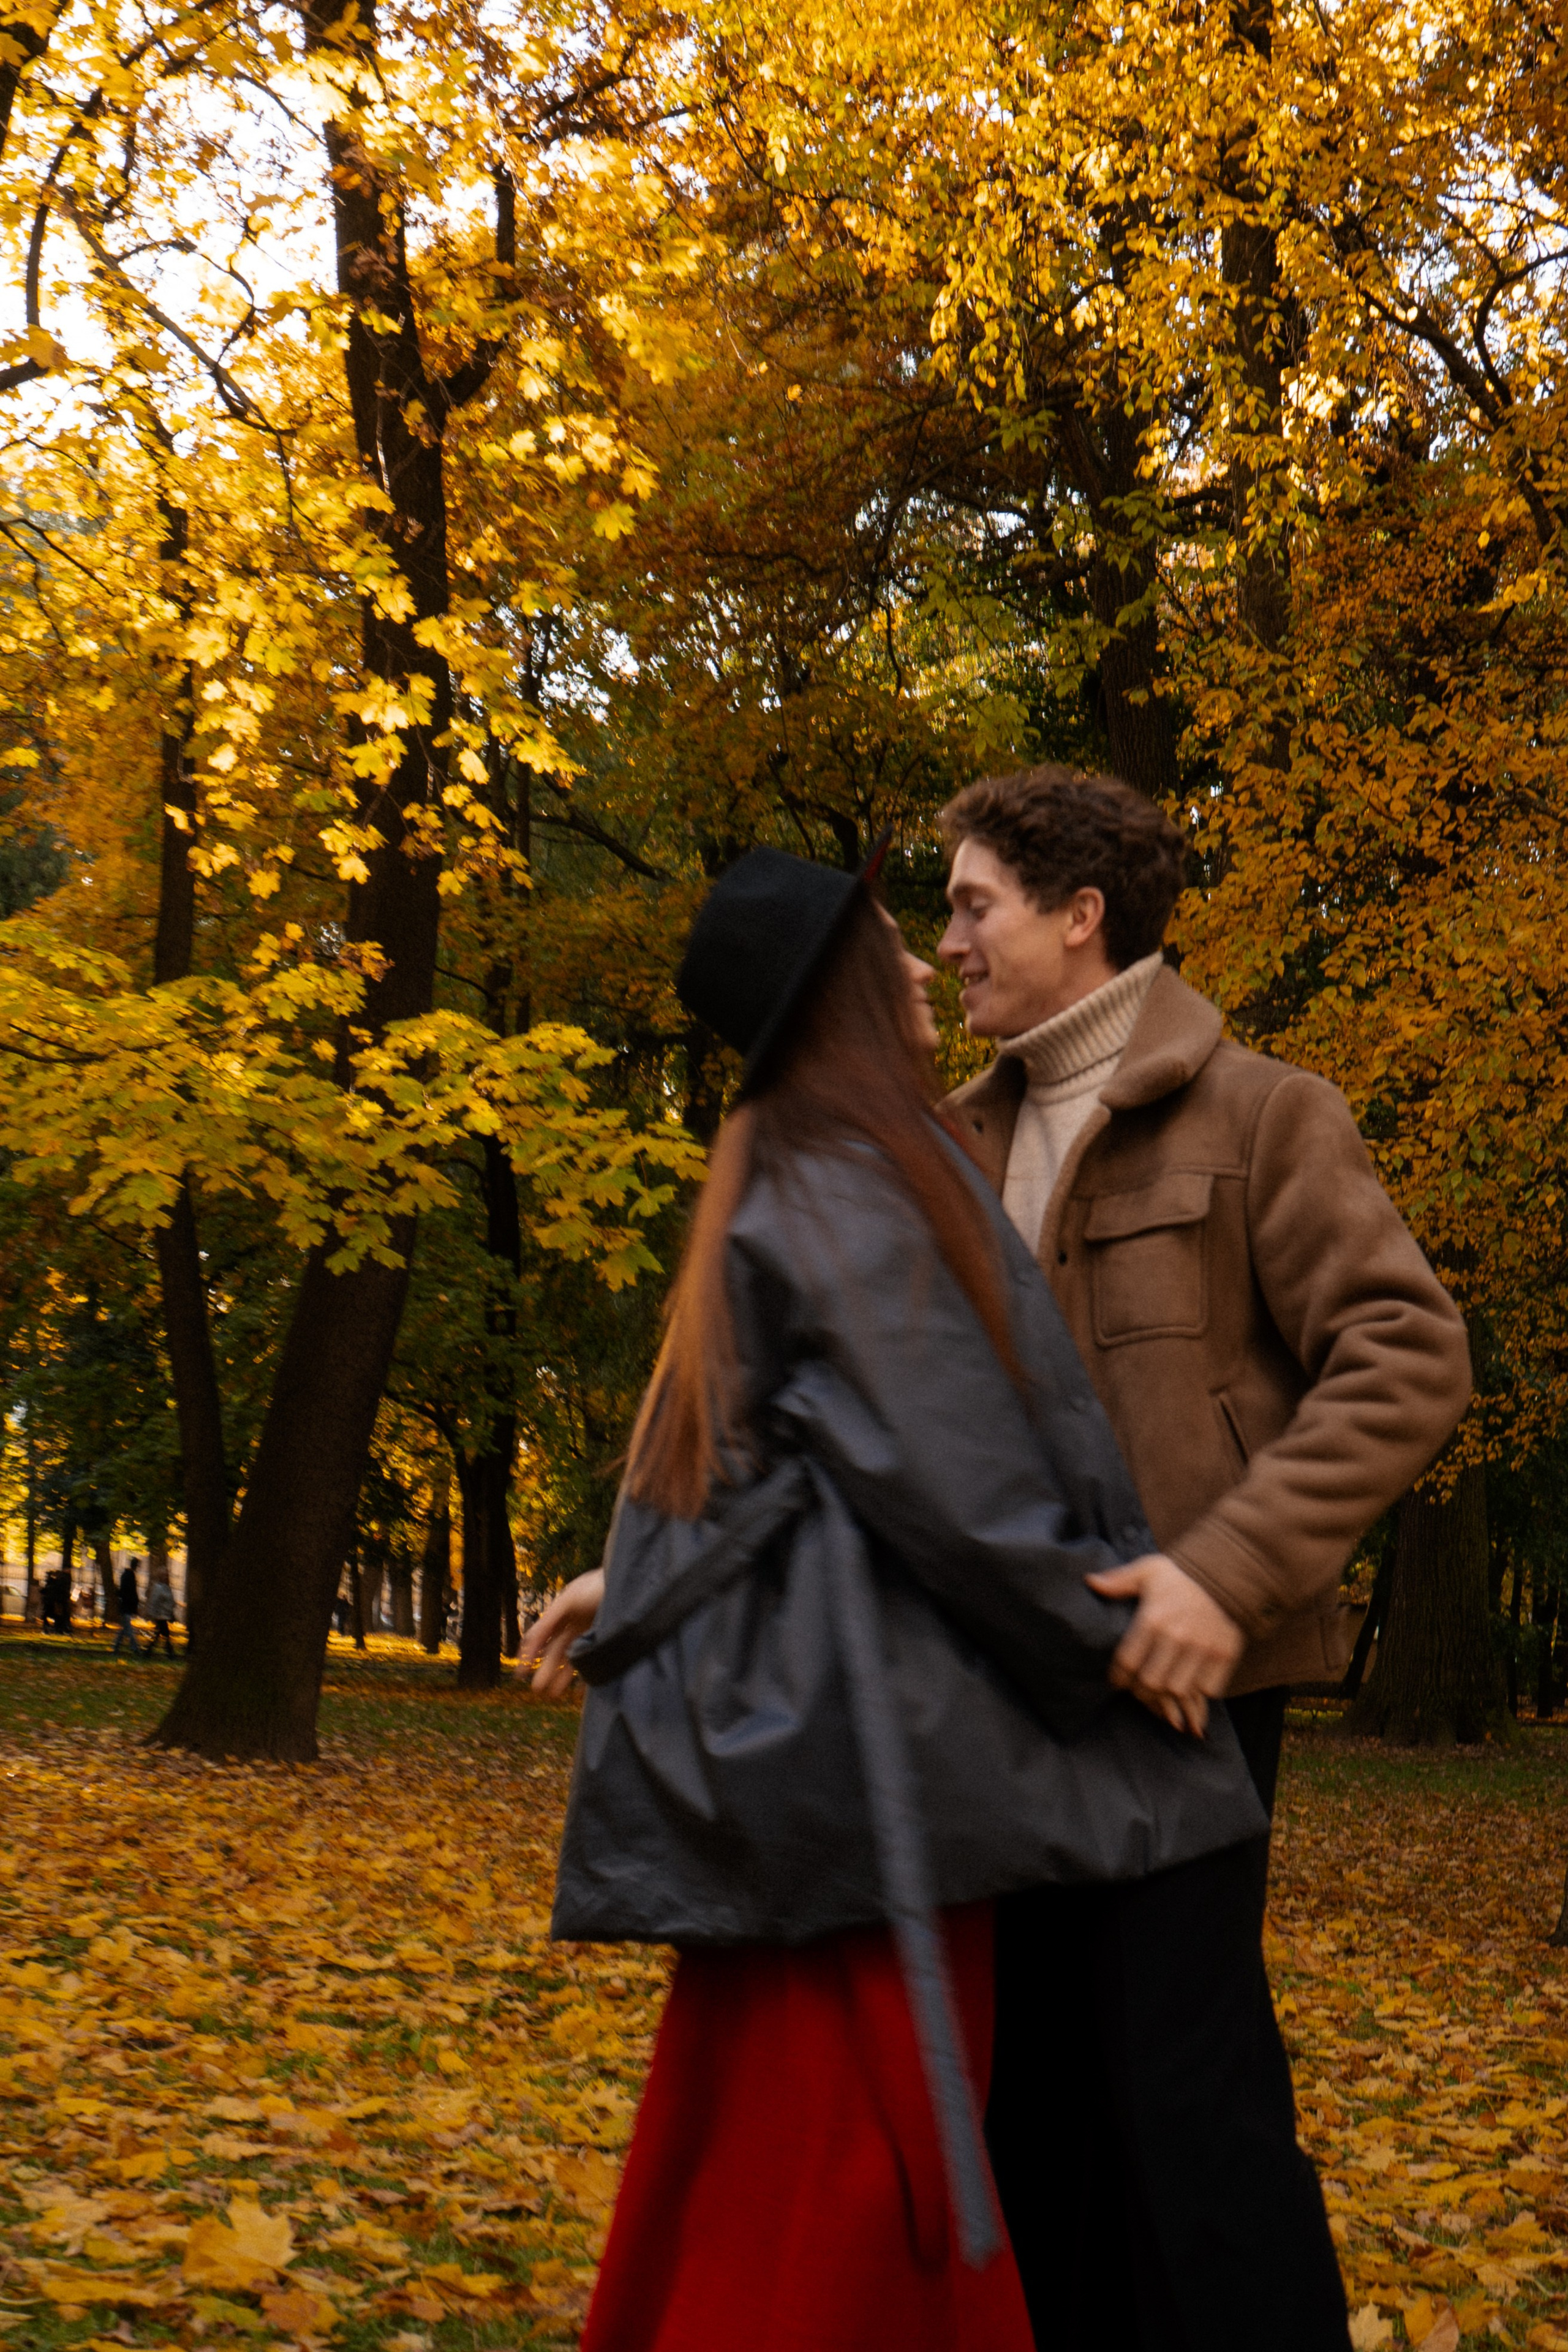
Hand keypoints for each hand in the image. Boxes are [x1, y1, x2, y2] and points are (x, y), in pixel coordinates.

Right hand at [520, 1569, 604, 1699]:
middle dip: (546, 1669)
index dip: (530, 1653)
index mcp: (565, 1610)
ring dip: (562, 1676)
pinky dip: (586, 1675)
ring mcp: (592, 1633)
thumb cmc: (599, 1586)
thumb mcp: (570, 1600)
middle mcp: (577, 1623)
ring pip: (572, 1658)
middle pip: (556, 1650)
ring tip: (553, 1694)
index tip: (521, 1673)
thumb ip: (548, 1621)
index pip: (542, 1635)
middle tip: (536, 1689)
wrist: (634, 1585)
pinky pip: (594, 1662)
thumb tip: (529, 1644)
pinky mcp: (607, 1642)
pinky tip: (579, 1689)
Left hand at [1084, 1553, 1245, 1738]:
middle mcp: (1178, 1636)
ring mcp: (1203, 1648)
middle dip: (1139, 1691)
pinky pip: (1206, 1689)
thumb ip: (1119, 1580)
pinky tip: (1185, 1685)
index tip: (1116, 1681)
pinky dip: (1196, 1692)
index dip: (1118, 1678)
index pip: (1127, 1662)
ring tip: (1158, 1692)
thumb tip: (1090, 1582)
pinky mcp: (1224, 1655)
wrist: (1226, 1575)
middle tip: (1136, 1689)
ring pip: (1177, 1691)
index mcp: (1153, 1618)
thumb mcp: (1147, 1570)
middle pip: (1151, 1683)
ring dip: (1167, 1696)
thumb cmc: (1180, 1577)